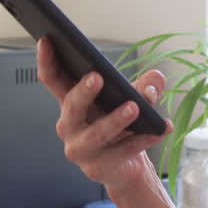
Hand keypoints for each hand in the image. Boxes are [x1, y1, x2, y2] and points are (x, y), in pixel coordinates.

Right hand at [36, 37, 173, 190]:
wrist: (125, 168)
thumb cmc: (122, 127)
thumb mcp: (133, 99)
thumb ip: (146, 86)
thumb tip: (156, 78)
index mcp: (70, 103)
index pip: (53, 79)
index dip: (47, 60)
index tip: (47, 39)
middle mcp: (69, 126)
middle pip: (72, 106)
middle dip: (84, 92)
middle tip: (97, 77)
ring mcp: (81, 149)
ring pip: (97, 133)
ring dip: (116, 119)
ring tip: (134, 106)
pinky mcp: (98, 168)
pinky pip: (122, 151)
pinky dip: (143, 139)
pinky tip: (160, 129)